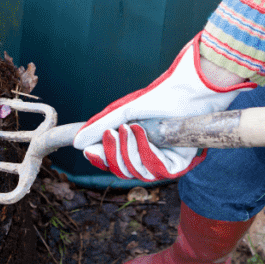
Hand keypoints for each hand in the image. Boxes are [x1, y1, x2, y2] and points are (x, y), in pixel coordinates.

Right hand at [72, 33, 255, 180]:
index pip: (113, 162)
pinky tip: (143, 133)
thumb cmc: (159, 97)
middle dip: (114, 153)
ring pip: (138, 173)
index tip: (88, 150)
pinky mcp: (179, 164)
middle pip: (122, 170)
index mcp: (136, 145)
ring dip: (130, 150)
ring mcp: (164, 161)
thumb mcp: (123, 112)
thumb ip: (100, 127)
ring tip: (130, 128)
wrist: (188, 90)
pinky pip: (156, 170)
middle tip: (113, 132)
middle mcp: (149, 156)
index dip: (100, 159)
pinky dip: (146, 151)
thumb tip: (77, 143)